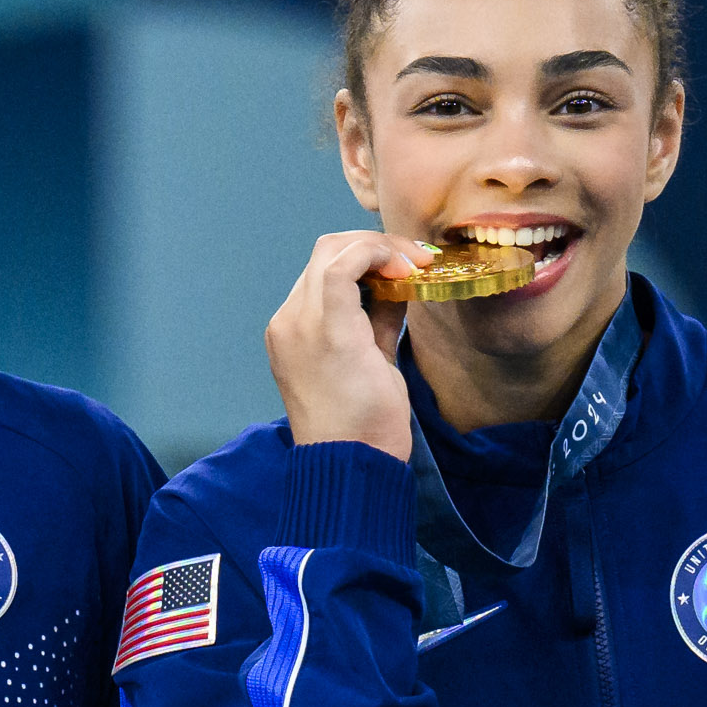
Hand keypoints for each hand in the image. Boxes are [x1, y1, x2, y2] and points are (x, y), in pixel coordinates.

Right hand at [264, 232, 434, 459]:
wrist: (351, 461)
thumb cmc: (363, 425)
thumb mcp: (372, 360)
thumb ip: (378, 319)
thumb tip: (401, 284)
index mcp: (293, 332)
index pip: (324, 271)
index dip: (369, 258)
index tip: (409, 269)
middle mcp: (288, 322)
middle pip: (326, 251)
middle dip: (377, 245)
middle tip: (418, 260)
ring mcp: (300, 323)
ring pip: (333, 250)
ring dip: (382, 247)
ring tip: (416, 264)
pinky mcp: (325, 327)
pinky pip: (344, 265)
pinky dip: (378, 255)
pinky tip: (406, 269)